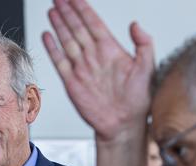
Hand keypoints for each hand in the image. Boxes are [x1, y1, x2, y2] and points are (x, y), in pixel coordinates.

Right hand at [42, 0, 154, 141]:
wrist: (124, 124)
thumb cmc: (138, 101)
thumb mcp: (148, 68)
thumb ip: (144, 43)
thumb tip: (135, 23)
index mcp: (111, 50)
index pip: (94, 23)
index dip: (83, 8)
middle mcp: (94, 56)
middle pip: (77, 27)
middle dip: (68, 11)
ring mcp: (82, 68)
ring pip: (68, 40)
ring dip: (59, 25)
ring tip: (53, 9)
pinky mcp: (72, 82)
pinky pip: (60, 61)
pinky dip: (53, 48)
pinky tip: (48, 35)